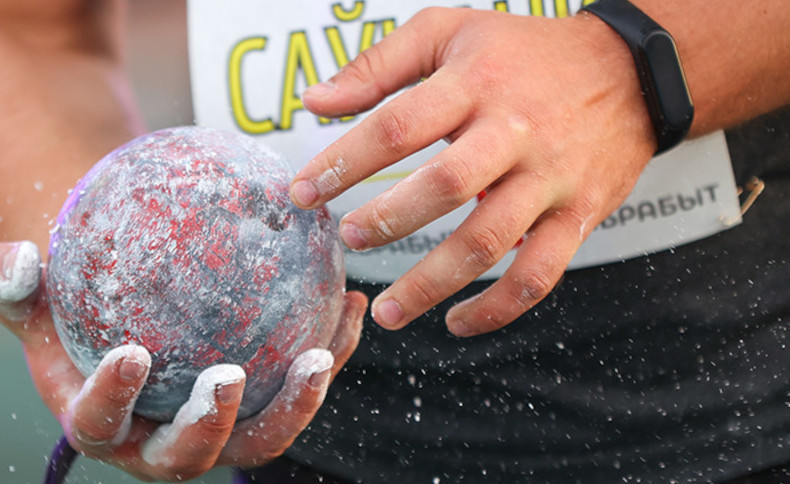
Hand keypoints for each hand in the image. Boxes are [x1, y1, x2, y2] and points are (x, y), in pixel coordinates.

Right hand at [0, 241, 365, 480]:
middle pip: (192, 454)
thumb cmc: (70, 304)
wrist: (124, 314)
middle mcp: (162, 440)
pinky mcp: (263, 403)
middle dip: (212, 426)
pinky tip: (349, 300)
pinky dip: (330, 350)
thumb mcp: (31, 292)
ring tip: (320, 353)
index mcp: (103, 422)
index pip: (101, 423)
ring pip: (263, 435)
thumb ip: (10, 282)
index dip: (114, 398)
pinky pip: (300, 386)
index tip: (131, 353)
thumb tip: (14, 262)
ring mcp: (219, 427)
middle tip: (230, 376)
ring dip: (296, 404)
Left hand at [290, 8, 656, 336]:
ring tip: (390, 311)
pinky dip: (498, 308)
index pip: (397, 126)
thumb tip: (314, 100)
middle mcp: (514, 131)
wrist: (628, 71)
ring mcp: (549, 178)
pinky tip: (457, 322)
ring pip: (489, 241)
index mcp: (474, 84)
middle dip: (389, 220)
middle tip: (349, 239)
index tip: (303, 193)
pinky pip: (539, 273)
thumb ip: (378, 65)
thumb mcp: (450, 32)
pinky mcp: (578, 215)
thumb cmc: (524, 52)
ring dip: (433, 283)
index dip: (343, 162)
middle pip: (444, 185)